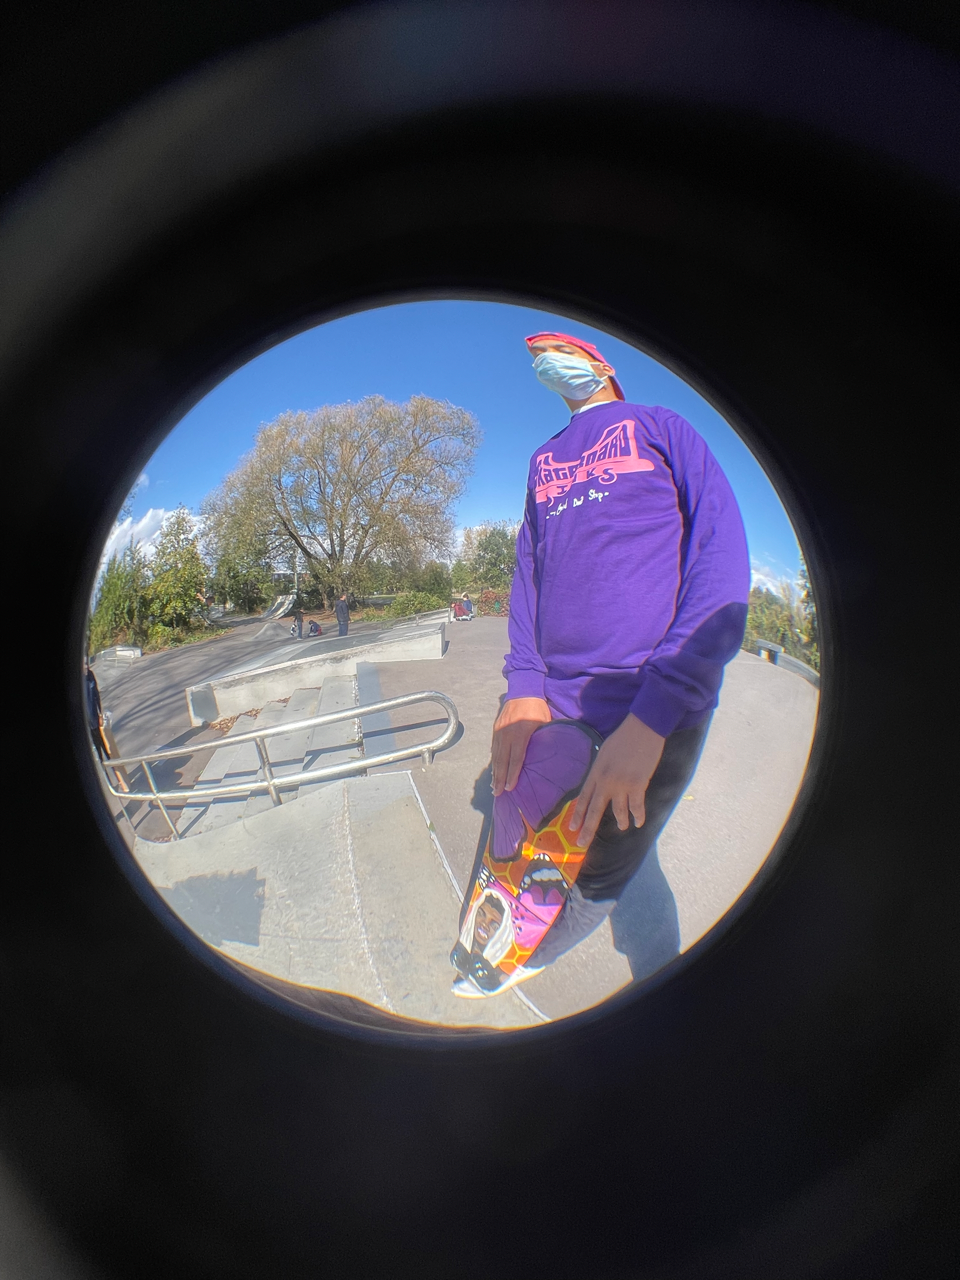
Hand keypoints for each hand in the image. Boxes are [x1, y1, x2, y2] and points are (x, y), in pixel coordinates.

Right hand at [491, 697, 551, 795]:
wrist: (523, 690)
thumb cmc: (537, 708)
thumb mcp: (544, 724)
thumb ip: (541, 740)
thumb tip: (546, 757)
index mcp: (521, 734)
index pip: (516, 759)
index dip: (513, 774)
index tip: (510, 788)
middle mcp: (507, 734)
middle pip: (502, 760)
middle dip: (500, 778)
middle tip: (498, 793)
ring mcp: (499, 731)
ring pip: (496, 755)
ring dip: (495, 772)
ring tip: (494, 786)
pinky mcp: (496, 729)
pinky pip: (493, 748)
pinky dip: (494, 760)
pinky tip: (494, 770)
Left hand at [569, 713, 664, 848]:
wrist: (642, 729)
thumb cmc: (624, 738)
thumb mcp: (605, 753)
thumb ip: (601, 771)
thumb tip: (600, 784)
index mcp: (596, 772)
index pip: (583, 797)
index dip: (578, 814)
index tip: (573, 828)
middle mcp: (605, 781)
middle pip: (594, 809)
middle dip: (587, 828)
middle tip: (582, 843)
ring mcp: (621, 784)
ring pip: (618, 811)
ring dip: (621, 821)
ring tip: (624, 827)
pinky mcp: (637, 785)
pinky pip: (636, 807)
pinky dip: (638, 816)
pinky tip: (639, 822)